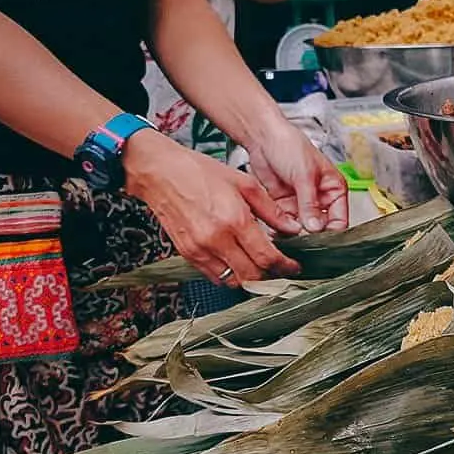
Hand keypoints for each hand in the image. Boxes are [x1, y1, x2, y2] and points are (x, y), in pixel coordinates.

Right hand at [122, 129, 302, 285]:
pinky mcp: (187, 254)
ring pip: (233, 280)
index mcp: (235, 220)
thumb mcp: (244, 184)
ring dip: (249, 277)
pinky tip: (235, 260)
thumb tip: (293, 228)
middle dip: (270, 275)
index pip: (267, 258)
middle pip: (252, 276)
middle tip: (278, 267)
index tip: (293, 267)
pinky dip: (228, 273)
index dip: (285, 266)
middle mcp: (217, 239)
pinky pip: (214, 276)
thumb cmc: (200, 173)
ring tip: (256, 263)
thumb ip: (271, 210)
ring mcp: (200, 249)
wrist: (160, 173)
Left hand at [248, 122, 348, 233]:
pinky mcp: (284, 205)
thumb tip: (315, 228)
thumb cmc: (290, 145)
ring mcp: (301, 203)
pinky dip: (281, 228)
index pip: (339, 220)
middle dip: (311, 234)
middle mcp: (319, 198)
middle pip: (321, 227)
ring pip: (302, 228)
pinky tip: (277, 230)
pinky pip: (285, 223)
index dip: (331, 232)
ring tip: (287, 233)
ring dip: (294, 232)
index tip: (319, 238)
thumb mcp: (304, 175)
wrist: (263, 137)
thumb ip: (310, 204)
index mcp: (334, 189)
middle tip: (301, 237)